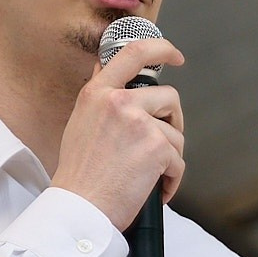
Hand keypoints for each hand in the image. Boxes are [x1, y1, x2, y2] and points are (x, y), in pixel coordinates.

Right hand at [52, 37, 184, 227]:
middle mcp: (118, 102)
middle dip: (172, 121)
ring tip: (149, 174)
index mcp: (97, 93)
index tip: (174, 56)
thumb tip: (103, 66)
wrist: (79, 208)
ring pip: (176, 133)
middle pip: (169, 97)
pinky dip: (171, 179)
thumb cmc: (79, 174)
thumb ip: (99, 96)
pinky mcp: (156, 148)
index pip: (133, 52)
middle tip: (163, 143)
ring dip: (170, 156)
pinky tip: (154, 189)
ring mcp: (138, 123)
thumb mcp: (80, 122)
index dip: (161, 49)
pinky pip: (178, 161)